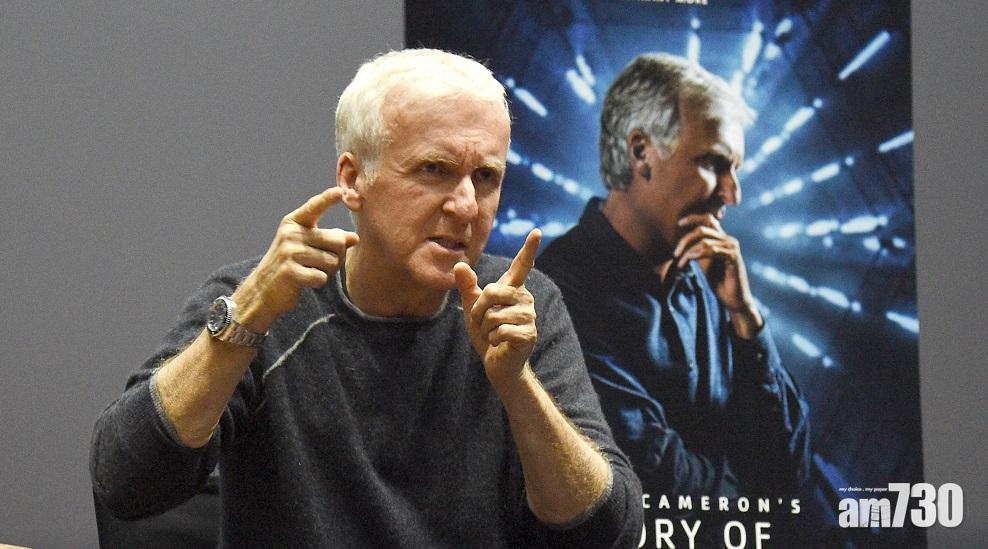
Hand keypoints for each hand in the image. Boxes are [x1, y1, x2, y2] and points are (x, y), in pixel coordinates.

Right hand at [233, 187, 358, 330]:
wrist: (263, 289)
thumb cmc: (291, 264)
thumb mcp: (308, 246)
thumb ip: (331, 239)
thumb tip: (355, 237)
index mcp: (294, 223)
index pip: (314, 207)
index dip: (327, 199)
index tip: (339, 191)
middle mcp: (291, 234)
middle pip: (337, 241)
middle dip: (337, 256)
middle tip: (321, 263)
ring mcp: (289, 252)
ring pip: (332, 261)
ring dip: (327, 271)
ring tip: (310, 271)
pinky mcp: (290, 272)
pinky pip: (322, 277)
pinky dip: (318, 282)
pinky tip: (304, 281)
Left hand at [454, 229, 541, 385]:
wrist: (497, 362)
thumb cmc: (486, 332)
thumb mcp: (473, 308)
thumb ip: (468, 286)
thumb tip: (460, 264)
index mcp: (512, 289)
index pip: (522, 265)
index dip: (529, 249)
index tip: (537, 231)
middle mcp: (524, 298)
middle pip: (492, 292)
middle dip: (478, 310)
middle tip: (482, 322)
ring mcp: (529, 316)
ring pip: (494, 314)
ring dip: (485, 328)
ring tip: (493, 334)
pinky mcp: (528, 334)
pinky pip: (501, 330)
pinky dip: (493, 339)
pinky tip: (500, 343)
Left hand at [673, 214, 761, 337]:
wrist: (732, 298)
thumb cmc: (718, 281)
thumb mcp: (703, 262)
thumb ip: (696, 251)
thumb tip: (681, 245)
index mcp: (721, 239)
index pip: (708, 220)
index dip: (693, 218)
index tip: (679, 223)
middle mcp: (728, 240)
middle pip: (702, 229)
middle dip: (685, 240)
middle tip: (675, 254)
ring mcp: (732, 247)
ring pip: (705, 241)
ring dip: (688, 252)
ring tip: (680, 264)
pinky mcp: (733, 257)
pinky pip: (712, 250)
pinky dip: (697, 255)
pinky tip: (688, 261)